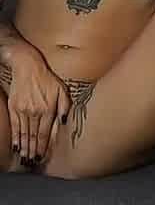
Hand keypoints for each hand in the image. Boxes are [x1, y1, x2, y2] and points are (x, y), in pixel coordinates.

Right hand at [6, 51, 70, 166]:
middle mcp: (35, 112)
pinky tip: (16, 146)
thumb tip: (63, 122)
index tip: (43, 156)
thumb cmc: (47, 79)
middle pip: (34, 136)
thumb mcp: (61, 90)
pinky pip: (15, 126)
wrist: (28, 67)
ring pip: (24, 133)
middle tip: (33, 162)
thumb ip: (64, 106)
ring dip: (24, 147)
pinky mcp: (14, 108)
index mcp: (48, 109)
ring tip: (25, 159)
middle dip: (34, 151)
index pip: (45, 132)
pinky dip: (15, 138)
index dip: (44, 146)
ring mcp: (23, 111)